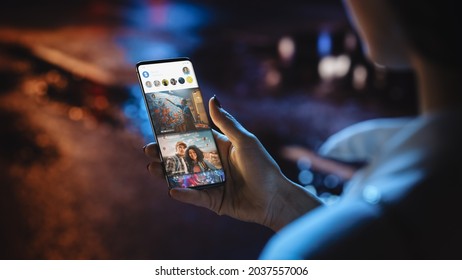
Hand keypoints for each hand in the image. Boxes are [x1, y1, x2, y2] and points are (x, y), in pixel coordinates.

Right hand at [145, 96, 321, 230]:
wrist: (275, 198)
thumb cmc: (263, 166)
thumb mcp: (244, 141)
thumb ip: (226, 123)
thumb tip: (212, 98)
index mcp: (219, 147)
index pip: (193, 138)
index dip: (176, 134)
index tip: (158, 128)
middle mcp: (212, 164)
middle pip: (183, 157)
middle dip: (165, 154)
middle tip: (148, 150)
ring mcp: (211, 183)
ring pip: (184, 177)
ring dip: (167, 173)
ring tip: (152, 167)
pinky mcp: (213, 201)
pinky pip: (196, 197)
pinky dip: (185, 194)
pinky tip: (172, 190)